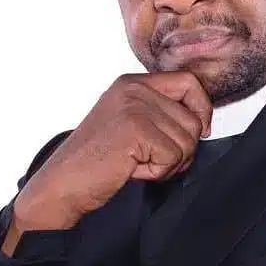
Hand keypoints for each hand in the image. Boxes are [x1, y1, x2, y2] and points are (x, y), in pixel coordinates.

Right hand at [4, 71, 212, 249]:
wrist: (62, 184)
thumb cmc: (97, 160)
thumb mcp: (130, 122)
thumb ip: (160, 112)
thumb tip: (203, 121)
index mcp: (133, 83)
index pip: (190, 82)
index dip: (202, 109)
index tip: (199, 132)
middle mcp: (134, 88)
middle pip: (193, 118)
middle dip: (182, 150)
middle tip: (151, 160)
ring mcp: (134, 107)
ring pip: (187, 141)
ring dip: (168, 164)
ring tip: (137, 164)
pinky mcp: (135, 129)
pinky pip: (173, 157)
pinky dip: (157, 172)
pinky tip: (133, 170)